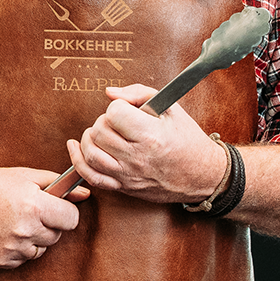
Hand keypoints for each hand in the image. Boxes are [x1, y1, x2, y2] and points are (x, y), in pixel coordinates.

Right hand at [0, 163, 90, 268]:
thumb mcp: (23, 176)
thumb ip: (56, 184)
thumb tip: (84, 194)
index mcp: (35, 206)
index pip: (71, 219)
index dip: (65, 212)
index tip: (55, 208)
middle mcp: (25, 230)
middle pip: (56, 236)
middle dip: (47, 225)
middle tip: (27, 212)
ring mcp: (12, 249)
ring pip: (39, 250)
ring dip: (31, 239)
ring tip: (11, 222)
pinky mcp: (0, 262)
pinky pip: (21, 260)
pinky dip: (15, 250)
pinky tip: (1, 233)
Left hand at [66, 84, 225, 203]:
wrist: (203, 175)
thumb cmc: (188, 140)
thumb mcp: (171, 108)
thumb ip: (138, 93)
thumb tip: (109, 93)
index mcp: (151, 136)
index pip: (114, 113)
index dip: (118, 107)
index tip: (129, 111)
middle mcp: (137, 158)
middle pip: (100, 132)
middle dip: (104, 121)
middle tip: (119, 122)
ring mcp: (129, 175)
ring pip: (91, 153)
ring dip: (90, 138)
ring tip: (102, 132)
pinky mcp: (124, 187)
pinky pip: (91, 176)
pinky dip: (78, 161)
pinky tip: (76, 147)